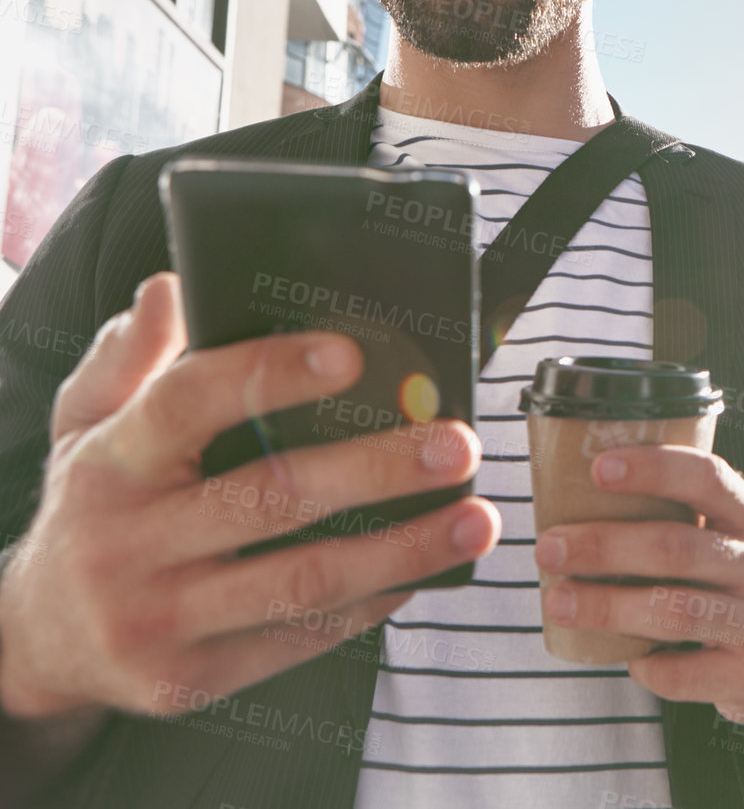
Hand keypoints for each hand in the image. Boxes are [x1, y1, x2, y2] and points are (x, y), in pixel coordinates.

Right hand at [0, 272, 501, 719]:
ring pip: (300, 580)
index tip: (353, 354)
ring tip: (475, 519)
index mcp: (108, 464)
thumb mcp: (87, 424)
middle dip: (378, 470)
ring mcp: (156, 619)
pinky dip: (371, 603)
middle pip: (270, 498)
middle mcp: (125, 544)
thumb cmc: (93, 508)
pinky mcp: (189, 680)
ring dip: (402, 549)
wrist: (39, 640)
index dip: (271, 374)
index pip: (188, 403)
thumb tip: (173, 287)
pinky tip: (424, 572)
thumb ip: (132, 356)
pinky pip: (298, 640)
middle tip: (459, 443)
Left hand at [534, 446, 743, 726]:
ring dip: (607, 606)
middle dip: (604, 546)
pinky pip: (681, 672)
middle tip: (549, 548)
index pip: (709, 478)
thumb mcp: (723, 539)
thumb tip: (570, 498)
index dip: (655, 469)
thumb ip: (674, 518)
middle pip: (677, 547)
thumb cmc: (731, 584)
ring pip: (675, 610)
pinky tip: (623, 656)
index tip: (598, 468)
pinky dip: (643, 664)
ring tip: (558, 601)